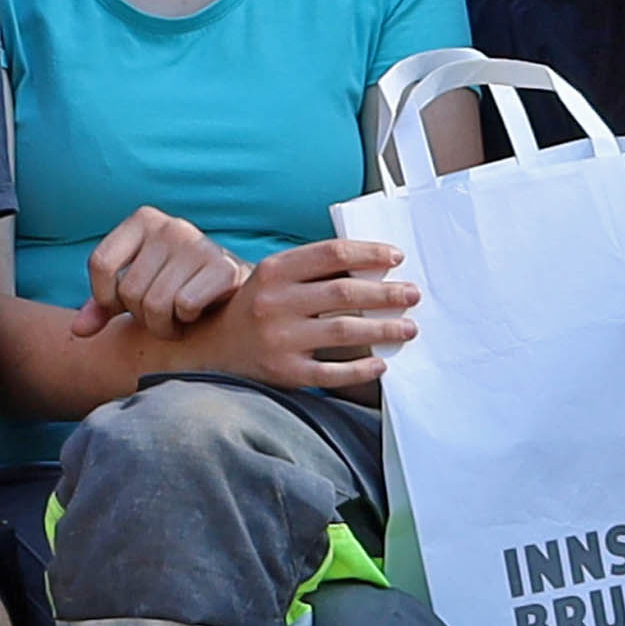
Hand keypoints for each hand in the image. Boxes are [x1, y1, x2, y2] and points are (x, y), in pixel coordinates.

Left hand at [76, 205, 252, 332]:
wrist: (233, 289)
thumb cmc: (176, 286)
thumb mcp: (135, 288)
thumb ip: (103, 305)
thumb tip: (78, 330)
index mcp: (143, 220)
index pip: (100, 263)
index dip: (105, 296)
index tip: (122, 305)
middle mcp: (171, 225)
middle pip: (129, 290)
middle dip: (140, 316)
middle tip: (158, 316)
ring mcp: (199, 244)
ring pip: (156, 303)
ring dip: (163, 325)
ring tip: (176, 320)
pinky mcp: (224, 267)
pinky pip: (184, 306)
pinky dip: (186, 320)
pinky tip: (196, 314)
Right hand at [193, 235, 417, 392]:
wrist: (212, 349)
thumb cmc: (255, 309)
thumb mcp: (274, 279)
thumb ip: (314, 271)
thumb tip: (373, 267)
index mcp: (274, 271)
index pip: (332, 254)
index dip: (369, 253)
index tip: (396, 257)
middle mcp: (274, 303)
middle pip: (345, 292)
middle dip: (387, 293)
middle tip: (412, 294)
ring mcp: (280, 339)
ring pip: (345, 331)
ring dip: (384, 329)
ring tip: (408, 328)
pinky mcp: (285, 372)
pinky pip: (333, 372)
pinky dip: (362, 368)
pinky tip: (381, 364)